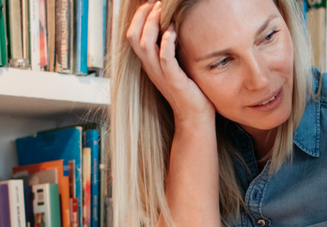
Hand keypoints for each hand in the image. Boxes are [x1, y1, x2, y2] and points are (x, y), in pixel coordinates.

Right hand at [127, 1, 213, 124]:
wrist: (194, 115)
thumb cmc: (188, 89)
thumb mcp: (174, 65)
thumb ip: (169, 48)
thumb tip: (172, 27)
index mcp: (149, 62)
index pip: (133, 35)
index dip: (138, 17)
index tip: (150, 3)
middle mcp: (150, 67)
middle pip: (133, 36)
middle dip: (142, 16)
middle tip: (154, 2)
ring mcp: (160, 73)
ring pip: (145, 45)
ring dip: (152, 24)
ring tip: (162, 10)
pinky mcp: (174, 79)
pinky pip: (165, 58)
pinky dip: (167, 42)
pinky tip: (172, 30)